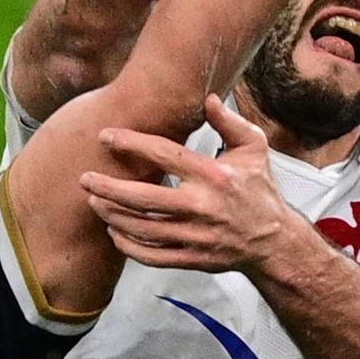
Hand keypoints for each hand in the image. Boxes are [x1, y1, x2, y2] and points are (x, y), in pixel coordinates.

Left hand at [80, 95, 295, 273]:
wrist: (274, 241)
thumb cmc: (260, 191)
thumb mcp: (254, 149)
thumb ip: (229, 122)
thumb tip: (208, 99)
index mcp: (213, 175)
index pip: (164, 154)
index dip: (131, 143)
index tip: (106, 136)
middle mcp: (201, 207)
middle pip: (143, 198)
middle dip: (108, 188)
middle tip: (85, 178)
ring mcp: (195, 236)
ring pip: (142, 228)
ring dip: (112, 215)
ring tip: (94, 201)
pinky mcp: (192, 259)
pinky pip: (152, 255)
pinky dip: (128, 246)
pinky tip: (114, 232)